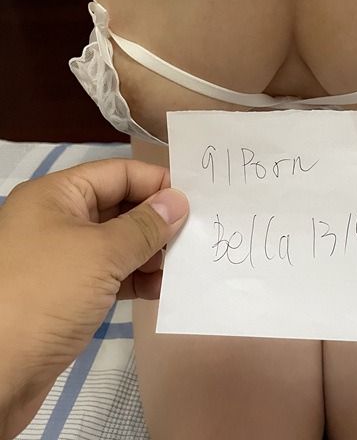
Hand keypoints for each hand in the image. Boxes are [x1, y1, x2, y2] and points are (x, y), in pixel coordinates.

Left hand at [0, 158, 188, 439]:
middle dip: (157, 220)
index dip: (156, 183)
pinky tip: (164, 289)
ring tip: (186, 264)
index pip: (118, 173)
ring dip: (151, 253)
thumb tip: (179, 201)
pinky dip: (136, 279)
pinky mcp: (66, 295)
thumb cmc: (45, 296)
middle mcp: (57, 220)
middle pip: (119, 207)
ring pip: (117, 243)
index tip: (197, 200)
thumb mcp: (101, 253)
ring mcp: (60, 259)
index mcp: (56, 196)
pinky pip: (110, 275)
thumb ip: (145, 226)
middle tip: (200, 233)